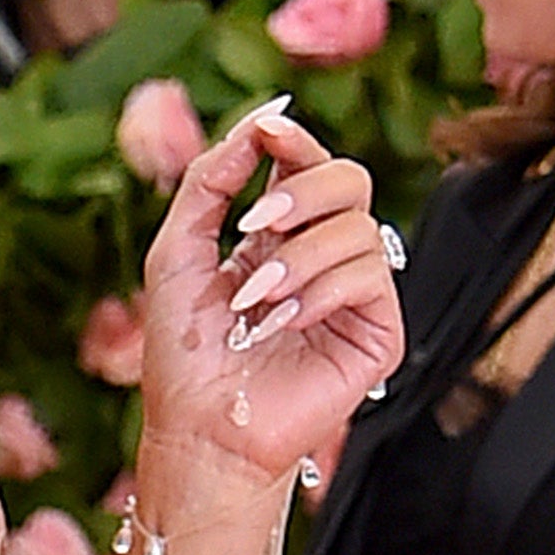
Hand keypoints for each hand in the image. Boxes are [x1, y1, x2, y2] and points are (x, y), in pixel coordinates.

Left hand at [132, 102, 402, 517]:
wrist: (200, 432)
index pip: (306, 166)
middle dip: (303, 190)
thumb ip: (209, 185)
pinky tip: (279, 325)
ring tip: (251, 301)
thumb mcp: (176, 254)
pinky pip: (368, 276)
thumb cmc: (185, 356)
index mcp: (279, 236)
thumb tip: (259, 122)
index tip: (267, 134)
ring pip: (358, 229)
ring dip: (296, 257)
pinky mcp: (378, 331)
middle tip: (254, 222)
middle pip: (350, 179)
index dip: (293, 142)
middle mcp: (322, 258)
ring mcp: (354, 294)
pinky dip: (318, 292)